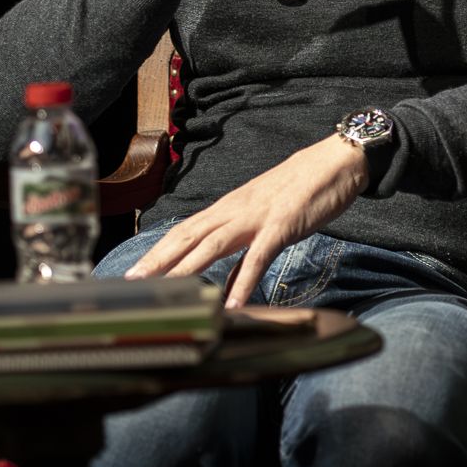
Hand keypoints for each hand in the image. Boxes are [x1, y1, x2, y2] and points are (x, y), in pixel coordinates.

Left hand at [125, 134, 368, 306]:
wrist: (336, 161)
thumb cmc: (302, 187)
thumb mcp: (265, 216)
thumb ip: (244, 246)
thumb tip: (228, 280)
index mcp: (229, 207)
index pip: (183, 232)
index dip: (156, 252)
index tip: (133, 274)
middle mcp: (235, 210)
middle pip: (187, 238)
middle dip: (157, 263)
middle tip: (131, 287)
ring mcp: (257, 217)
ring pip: (212, 246)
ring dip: (186, 271)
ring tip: (166, 296)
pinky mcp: (282, 226)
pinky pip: (258, 258)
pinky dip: (243, 283)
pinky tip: (232, 305)